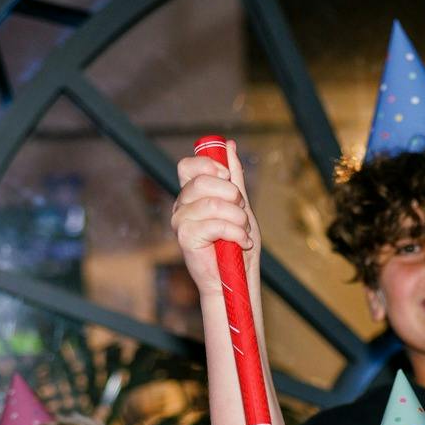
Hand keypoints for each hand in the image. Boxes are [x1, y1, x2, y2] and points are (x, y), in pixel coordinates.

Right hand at [171, 141, 257, 298]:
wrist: (237, 278)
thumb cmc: (237, 244)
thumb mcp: (240, 204)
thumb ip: (233, 177)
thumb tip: (229, 146)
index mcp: (192, 195)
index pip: (187, 166)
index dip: (208, 166)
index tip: (227, 177)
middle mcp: (182, 206)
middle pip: (202, 182)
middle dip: (232, 195)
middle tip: (241, 212)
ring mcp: (180, 222)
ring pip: (213, 204)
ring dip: (238, 219)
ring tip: (243, 232)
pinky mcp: (185, 238)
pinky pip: (215, 224)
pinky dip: (236, 233)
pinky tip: (242, 242)